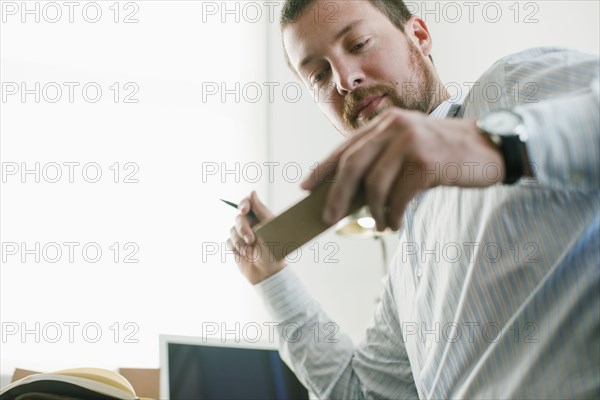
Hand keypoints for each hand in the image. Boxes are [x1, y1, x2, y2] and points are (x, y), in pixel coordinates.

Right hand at [227, 191, 285, 284]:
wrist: (268, 273)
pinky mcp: (235, 246)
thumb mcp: (270, 228)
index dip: (243, 203)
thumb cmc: (274, 251)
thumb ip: (261, 210)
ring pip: (232, 230)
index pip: (248, 203)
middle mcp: (251, 225)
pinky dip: (235, 248)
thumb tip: (252, 193)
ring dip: (239, 241)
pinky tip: (244, 255)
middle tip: (251, 240)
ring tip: (249, 251)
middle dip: (243, 229)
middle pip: (238, 218)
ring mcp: (242, 236)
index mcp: (261, 218)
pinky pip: (228, 241)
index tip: (243, 209)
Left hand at [301, 108, 503, 230]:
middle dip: (335, 195)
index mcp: (386, 122)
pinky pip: (398, 196)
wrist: (491, 148)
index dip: (322, 169)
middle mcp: (394, 126)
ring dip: (372, 212)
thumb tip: (348, 196)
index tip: (305, 188)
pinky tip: (395, 224)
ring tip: (380, 226)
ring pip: (373, 184)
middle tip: (327, 219)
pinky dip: (393, 215)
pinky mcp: (426, 161)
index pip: (345, 148)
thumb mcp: (409, 149)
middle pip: (351, 164)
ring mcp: (410, 141)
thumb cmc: (445, 155)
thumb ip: (382, 161)